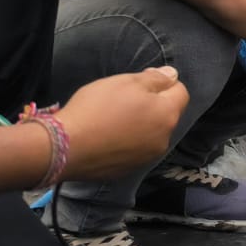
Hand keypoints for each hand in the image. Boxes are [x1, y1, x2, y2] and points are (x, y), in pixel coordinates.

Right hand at [54, 67, 187, 179]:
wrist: (64, 147)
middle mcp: (164, 139)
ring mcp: (146, 158)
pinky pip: (134, 150)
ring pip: (150, 133)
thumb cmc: (97, 109)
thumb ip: (155, 78)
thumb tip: (172, 75)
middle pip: (166, 114)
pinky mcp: (128, 170)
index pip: (181, 92)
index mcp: (167, 115)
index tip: (143, 80)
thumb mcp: (126, 82)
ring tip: (112, 118)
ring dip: (140, 124)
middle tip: (123, 99)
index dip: (165, 82)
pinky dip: (126, 142)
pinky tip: (106, 136)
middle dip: (152, 104)